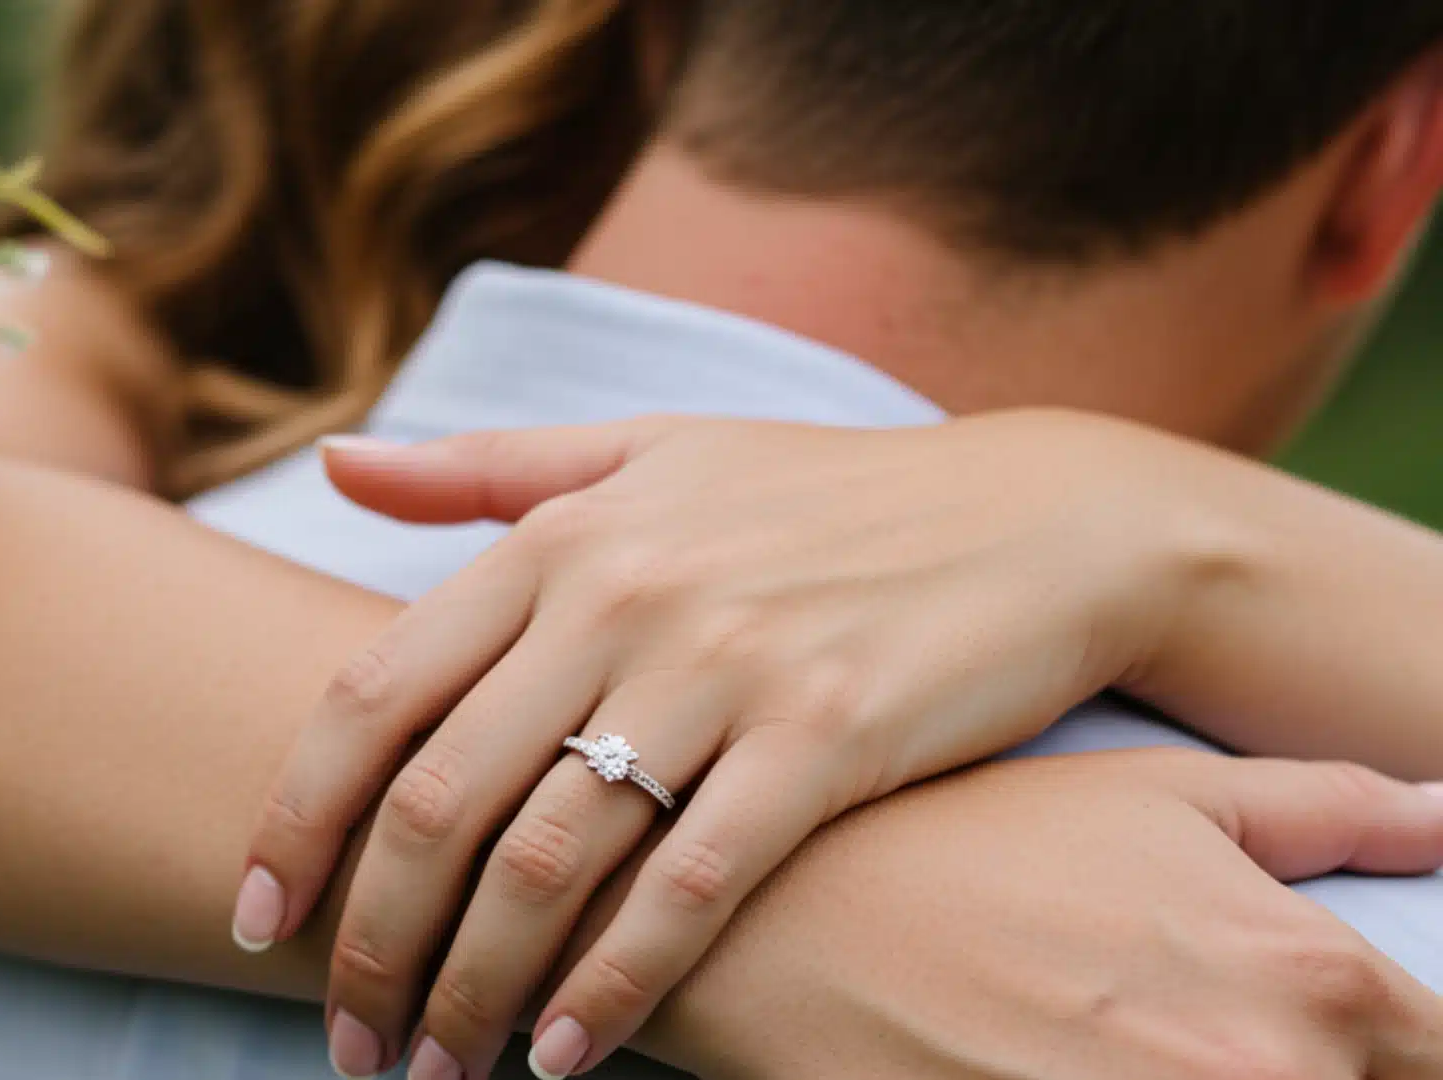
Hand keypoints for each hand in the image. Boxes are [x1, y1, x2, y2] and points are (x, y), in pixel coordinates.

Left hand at [239, 412, 1238, 1076]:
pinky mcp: (827, 736)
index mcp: (559, 536)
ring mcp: (726, 665)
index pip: (373, 695)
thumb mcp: (646, 455)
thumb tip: (330, 459)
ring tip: (440, 1068)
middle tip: (347, 1036)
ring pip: (550, 858)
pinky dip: (618, 985)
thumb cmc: (820, 496)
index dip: (296, 820)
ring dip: (476, 987)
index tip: (257, 916)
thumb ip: (482, 469)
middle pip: (439, 799)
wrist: (1038, 518)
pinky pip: (690, 887)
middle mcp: (622, 595)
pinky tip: (573, 1055)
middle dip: (372, 940)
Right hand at [637, 751, 1442, 1079]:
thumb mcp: (1150, 794)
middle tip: (1168, 1024)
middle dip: (1307, 1074)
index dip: (1407, 1051)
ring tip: (1100, 1047)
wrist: (775, 919)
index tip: (1351, 1042)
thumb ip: (1325, 809)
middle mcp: (1259, 1077)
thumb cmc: (962, 841)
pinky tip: (1050, 1070)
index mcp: (1303, 978)